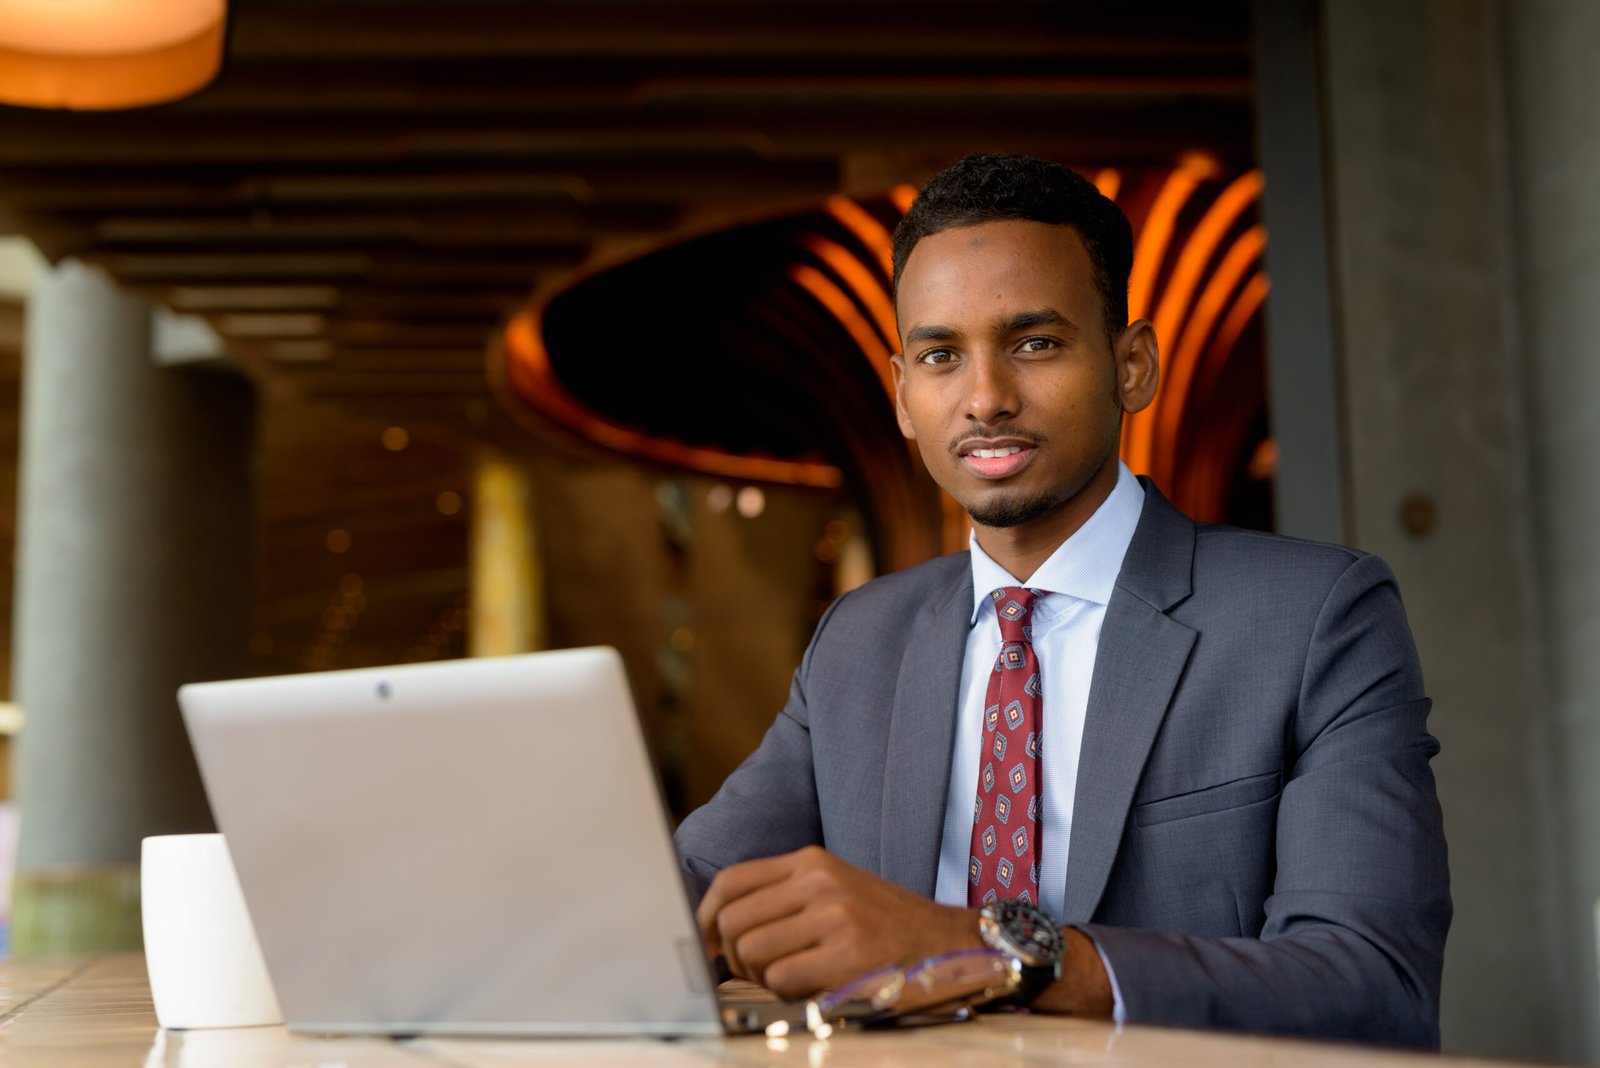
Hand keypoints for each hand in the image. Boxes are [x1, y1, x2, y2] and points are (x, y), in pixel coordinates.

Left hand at [696, 845, 981, 998]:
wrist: (950, 942)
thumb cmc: (885, 924)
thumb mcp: (834, 889)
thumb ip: (782, 897)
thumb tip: (718, 929)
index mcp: (812, 861)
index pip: (731, 881)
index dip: (707, 916)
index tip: (708, 942)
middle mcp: (820, 881)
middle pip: (734, 921)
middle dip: (733, 955)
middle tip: (754, 971)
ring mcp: (835, 916)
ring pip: (752, 952)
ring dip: (760, 977)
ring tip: (788, 978)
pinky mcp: (848, 956)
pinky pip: (782, 979)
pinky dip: (786, 992)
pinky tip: (811, 988)